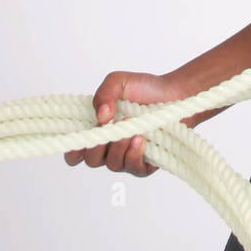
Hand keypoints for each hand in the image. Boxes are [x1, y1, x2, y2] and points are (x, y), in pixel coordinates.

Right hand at [63, 71, 191, 178]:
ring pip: (112, 164)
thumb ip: (104, 94)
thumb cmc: (147, 89)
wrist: (177, 94)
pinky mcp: (144, 163)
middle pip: (92, 160)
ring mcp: (126, 156)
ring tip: (133, 129)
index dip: (72, 151)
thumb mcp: (120, 82)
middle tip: (110, 130)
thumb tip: (101, 116)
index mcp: (98, 129)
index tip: (77, 143)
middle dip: (98, 147)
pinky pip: (133, 169)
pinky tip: (141, 139)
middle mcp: (110, 146)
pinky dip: (134, 155)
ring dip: (119, 147)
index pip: (76, 151)